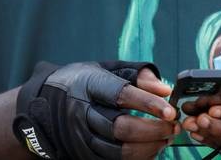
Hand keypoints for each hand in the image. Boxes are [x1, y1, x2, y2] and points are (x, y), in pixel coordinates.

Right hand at [13, 61, 179, 158]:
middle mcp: (83, 112)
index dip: (148, 104)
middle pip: (121, 128)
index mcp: (90, 84)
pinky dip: (138, 158)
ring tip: (166, 138)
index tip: (170, 111)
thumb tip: (165, 90)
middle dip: (153, 130)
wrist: (47, 103)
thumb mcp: (108, 69)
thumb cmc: (86, 82)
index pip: (121, 95)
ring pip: (119, 150)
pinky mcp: (84, 153)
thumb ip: (138, 75)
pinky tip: (152, 149)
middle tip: (174, 127)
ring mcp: (81, 136)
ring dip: (149, 147)